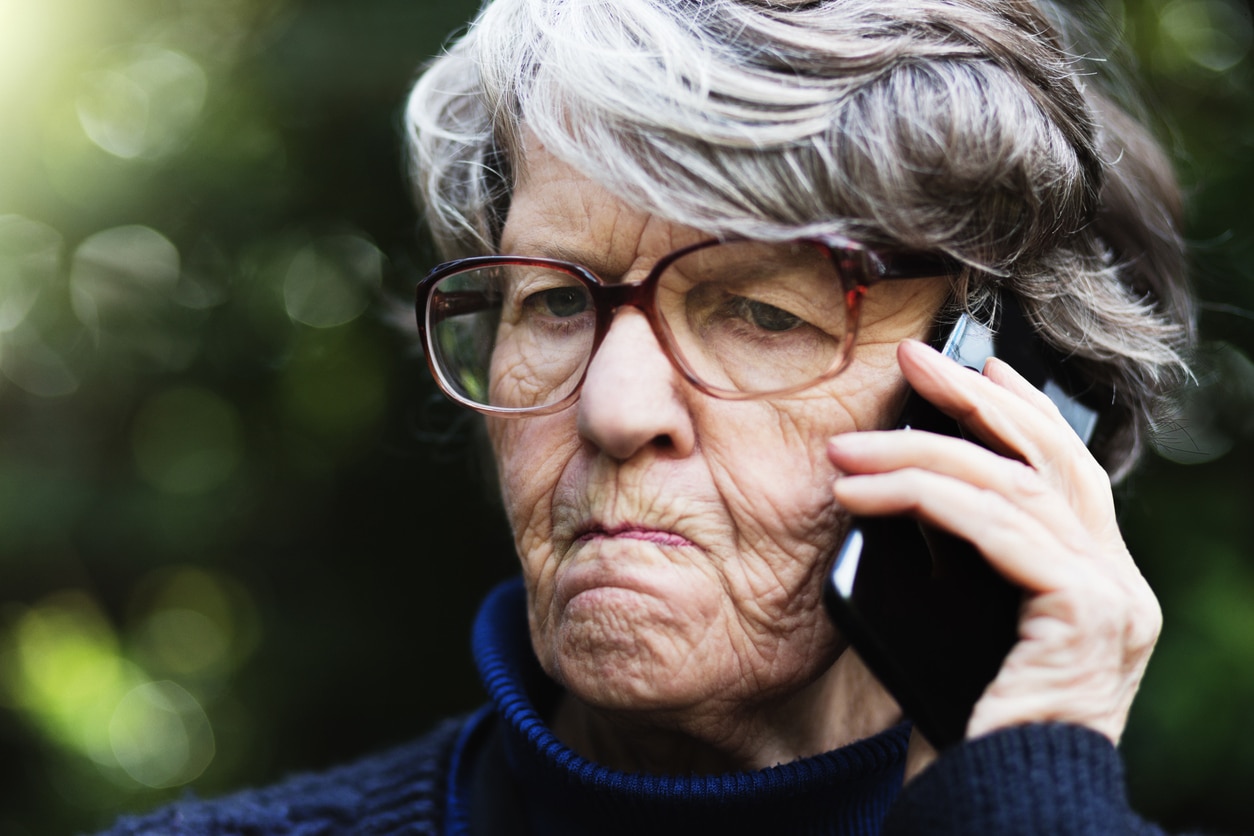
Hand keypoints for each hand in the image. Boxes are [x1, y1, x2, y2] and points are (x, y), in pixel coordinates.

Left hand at [827, 339, 1160, 768]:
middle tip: (914, 362)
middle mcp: (1121, 585)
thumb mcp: (970, 626)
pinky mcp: (1088, 615)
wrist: (997, 807)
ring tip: (845, 451)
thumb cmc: (971, 728)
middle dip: (975, 400)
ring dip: (918, 455)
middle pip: (1049, 459)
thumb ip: (971, 564)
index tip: (975, 365)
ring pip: (1012, 487)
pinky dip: (924, 502)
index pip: (1066, 471)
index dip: (1021, 409)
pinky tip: (864, 496)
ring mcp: (1114, 599)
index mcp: (1098, 583)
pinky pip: (998, 531)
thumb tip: (906, 491)